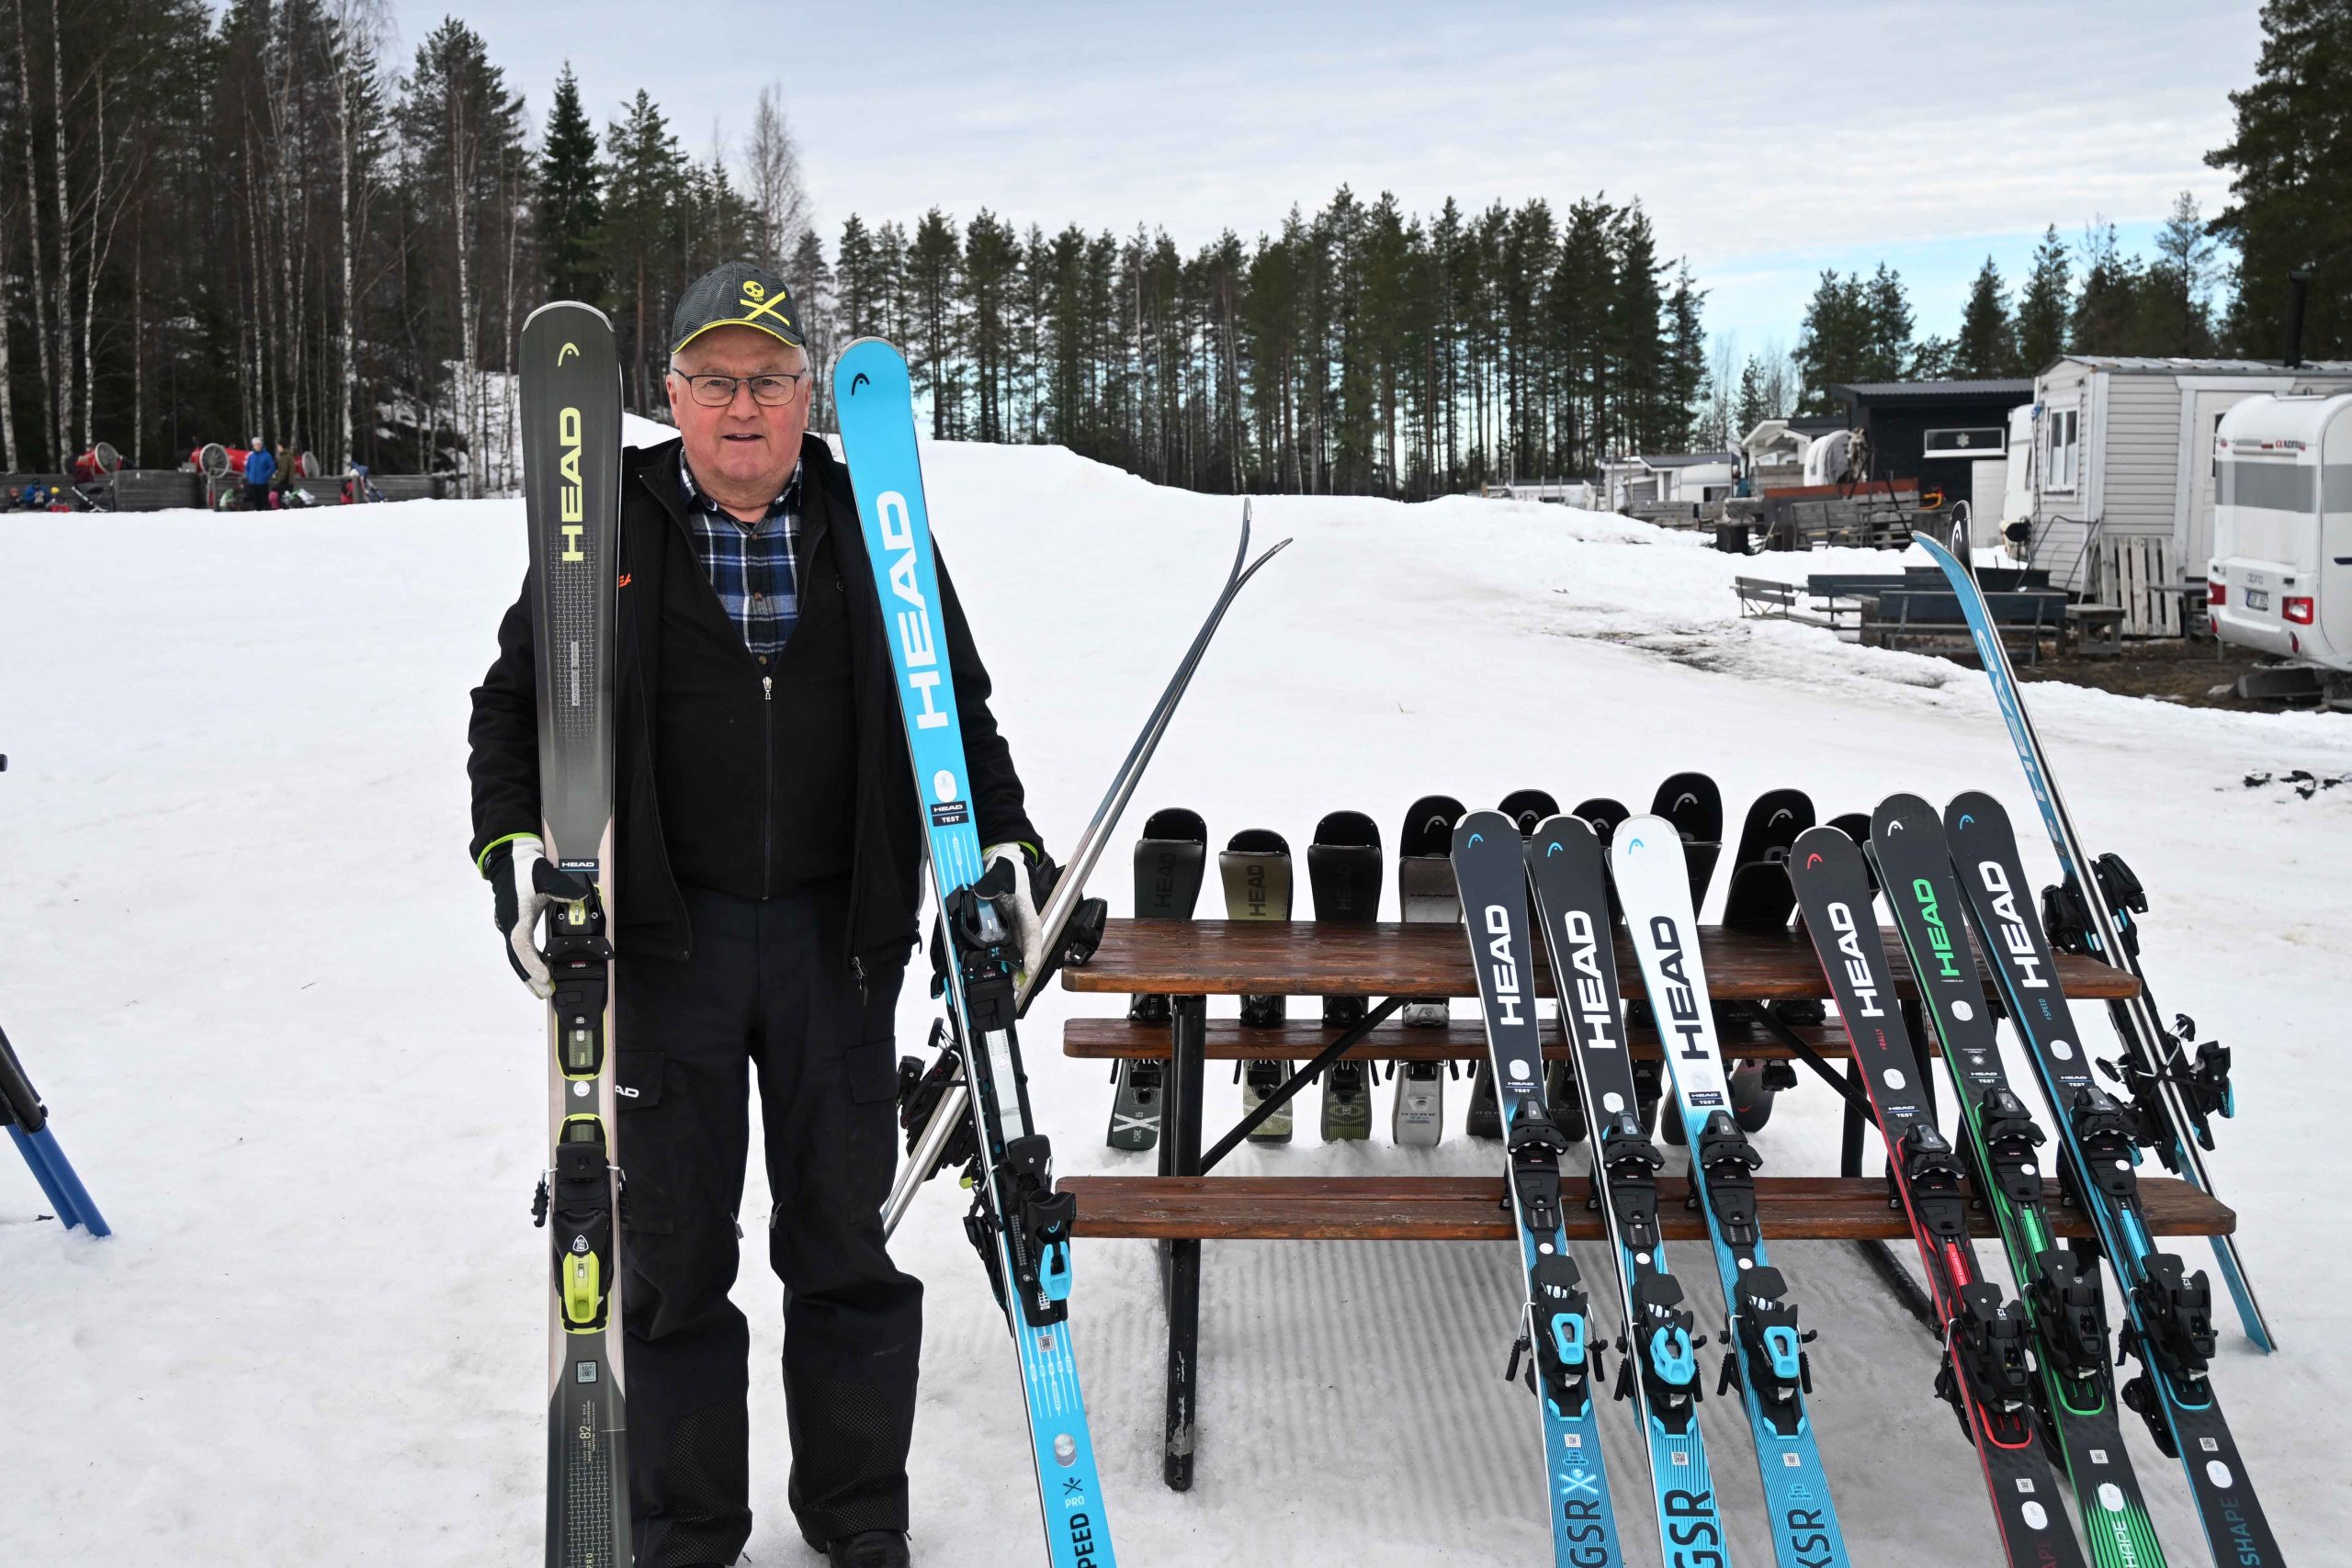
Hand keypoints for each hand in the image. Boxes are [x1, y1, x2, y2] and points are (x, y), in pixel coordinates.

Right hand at [487, 836, 593, 998]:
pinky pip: (519, 950)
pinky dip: (528, 963)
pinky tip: (538, 973)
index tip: (544, 975)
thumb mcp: (546, 874)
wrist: (509, 860)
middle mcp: (509, 923)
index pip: (521, 943)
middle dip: (530, 977)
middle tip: (546, 993)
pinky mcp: (513, 925)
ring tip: (542, 991)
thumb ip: (563, 887)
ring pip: (516, 956)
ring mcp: (509, 925)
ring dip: (528, 974)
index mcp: (517, 914)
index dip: (531, 962)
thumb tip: (580, 897)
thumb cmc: (526, 868)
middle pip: (517, 958)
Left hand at [983, 842, 1051, 989]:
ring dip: (1017, 968)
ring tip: (1013, 985)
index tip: (1029, 968)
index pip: (1031, 930)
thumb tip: (982, 893)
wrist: (1005, 864)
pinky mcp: (1008, 928)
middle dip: (1025, 968)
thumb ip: (991, 882)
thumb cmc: (1007, 869)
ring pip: (1020, 949)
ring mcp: (1017, 925)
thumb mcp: (999, 871)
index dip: (1032, 951)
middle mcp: (1024, 919)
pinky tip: (1004, 973)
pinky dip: (1007, 961)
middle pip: (1028, 946)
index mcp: (1025, 906)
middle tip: (1018, 986)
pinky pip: (1010, 947)